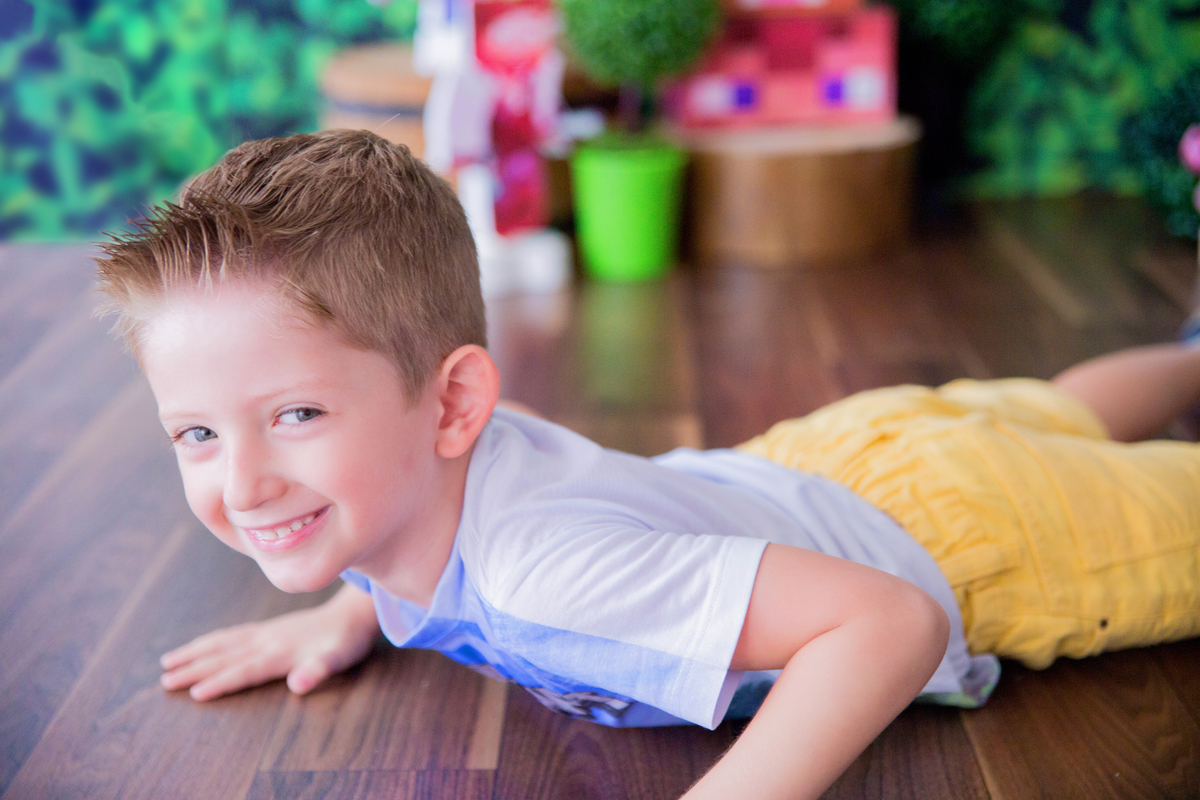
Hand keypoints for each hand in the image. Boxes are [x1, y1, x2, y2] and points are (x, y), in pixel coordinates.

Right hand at [160, 584, 379, 700]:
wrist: (353, 613)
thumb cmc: (347, 642)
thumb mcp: (339, 659)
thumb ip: (317, 671)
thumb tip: (297, 684)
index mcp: (281, 652)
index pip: (245, 670)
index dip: (221, 682)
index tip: (194, 693)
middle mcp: (267, 641)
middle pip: (225, 656)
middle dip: (194, 669)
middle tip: (163, 681)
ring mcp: (265, 632)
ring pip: (223, 643)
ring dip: (195, 653)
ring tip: (166, 662)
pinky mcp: (268, 629)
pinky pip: (232, 634)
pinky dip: (211, 640)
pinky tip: (201, 645)